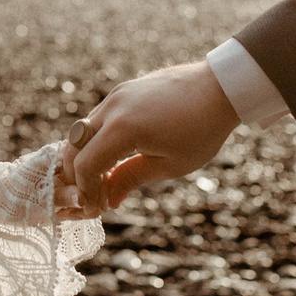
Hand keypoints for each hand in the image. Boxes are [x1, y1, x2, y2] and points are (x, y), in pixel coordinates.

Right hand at [56, 60, 239, 217]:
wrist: (221, 88)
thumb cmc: (202, 129)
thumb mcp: (169, 164)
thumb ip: (131, 179)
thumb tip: (109, 200)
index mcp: (122, 129)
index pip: (85, 165)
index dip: (86, 191)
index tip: (96, 208)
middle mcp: (113, 107)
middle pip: (74, 146)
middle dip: (78, 175)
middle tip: (95, 197)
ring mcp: (117, 95)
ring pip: (83, 130)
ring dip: (87, 156)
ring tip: (107, 179)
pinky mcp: (124, 90)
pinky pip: (100, 117)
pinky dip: (98, 139)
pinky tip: (116, 156)